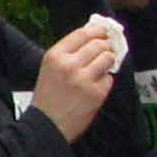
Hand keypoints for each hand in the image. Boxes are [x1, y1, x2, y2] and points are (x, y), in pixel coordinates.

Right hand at [29, 20, 123, 138]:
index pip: (82, 33)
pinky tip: (95, 87)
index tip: (103, 32)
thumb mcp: (49, 69)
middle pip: (98, 43)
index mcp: (55, 56)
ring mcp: (84, 79)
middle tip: (107, 50)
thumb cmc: (48, 98)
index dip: (97, 31)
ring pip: (108, 57)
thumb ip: (68, 53)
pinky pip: (109, 78)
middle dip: (106, 45)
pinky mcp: (96, 93)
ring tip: (102, 68)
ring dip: (108, 61)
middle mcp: (69, 64)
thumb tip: (93, 37)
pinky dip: (105, 81)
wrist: (46, 126)